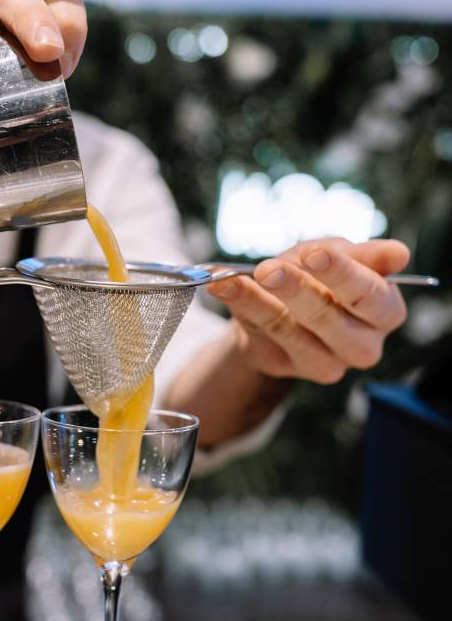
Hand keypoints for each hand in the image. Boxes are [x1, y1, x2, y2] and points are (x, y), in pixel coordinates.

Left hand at [207, 238, 409, 383]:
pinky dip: (239, 305)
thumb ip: (364, 255)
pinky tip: (221, 285)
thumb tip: (399, 254)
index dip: (342, 274)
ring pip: (292, 331)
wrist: (283, 297)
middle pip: (331, 319)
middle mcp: (363, 344)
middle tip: (269, 269)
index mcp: (385, 310)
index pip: (370, 295)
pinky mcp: (290, 367)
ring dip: (260, 300)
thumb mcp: (341, 253)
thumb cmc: (320, 272)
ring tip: (233, 278)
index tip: (315, 254)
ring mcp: (327, 363)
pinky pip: (262, 334)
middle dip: (298, 291)